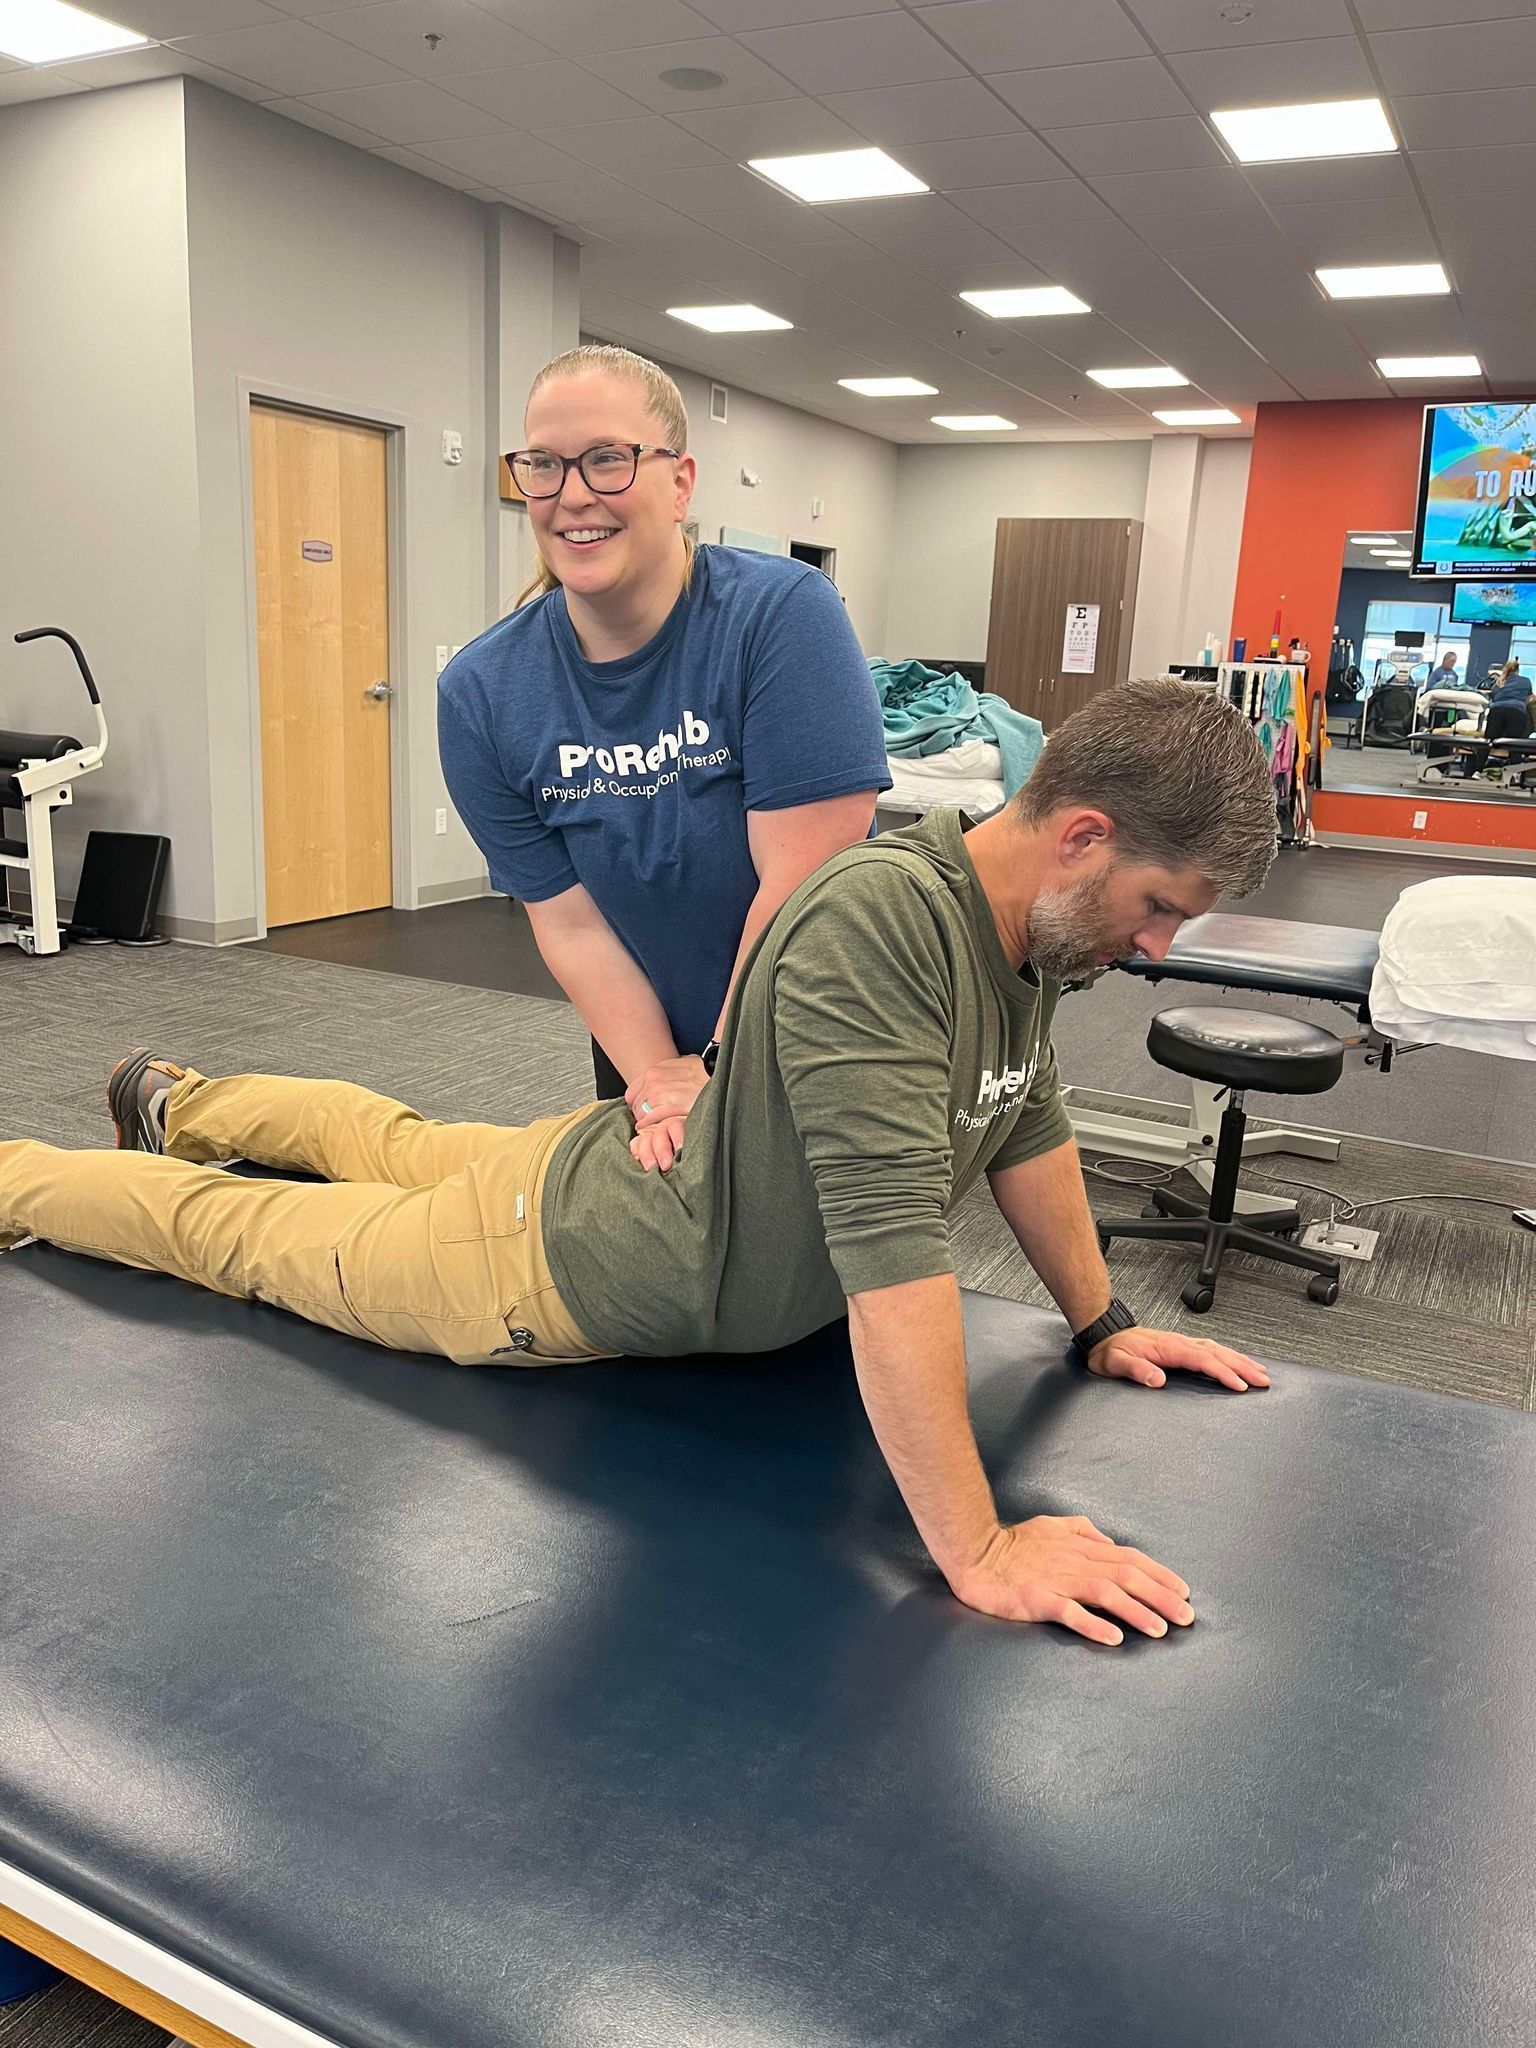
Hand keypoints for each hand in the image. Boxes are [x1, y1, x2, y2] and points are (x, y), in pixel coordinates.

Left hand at [625, 1055, 709, 1173]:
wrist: (719, 1075)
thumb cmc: (702, 1071)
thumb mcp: (681, 1063)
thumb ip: (667, 1071)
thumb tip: (663, 1076)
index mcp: (654, 1071)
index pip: (632, 1092)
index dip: (636, 1103)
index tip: (643, 1109)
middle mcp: (654, 1081)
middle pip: (636, 1104)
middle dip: (641, 1113)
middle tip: (650, 1121)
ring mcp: (661, 1093)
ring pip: (642, 1113)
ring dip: (646, 1121)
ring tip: (653, 1126)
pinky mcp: (672, 1106)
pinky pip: (651, 1119)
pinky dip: (649, 1126)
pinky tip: (653, 1129)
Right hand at [949, 1515, 1193, 1643]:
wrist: (974, 1552)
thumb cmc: (1012, 1542)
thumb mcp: (1051, 1525)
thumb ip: (1082, 1530)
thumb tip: (1108, 1541)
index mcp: (1080, 1547)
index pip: (1129, 1558)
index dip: (1159, 1574)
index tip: (1183, 1592)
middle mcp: (1074, 1562)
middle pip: (1126, 1576)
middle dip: (1160, 1597)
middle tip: (1187, 1617)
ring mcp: (1055, 1581)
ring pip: (1105, 1594)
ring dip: (1136, 1612)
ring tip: (1160, 1630)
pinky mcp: (1036, 1600)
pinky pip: (1068, 1613)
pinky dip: (1092, 1625)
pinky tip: (1113, 1639)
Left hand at [1087, 1325, 1268, 1392]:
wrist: (1104, 1335)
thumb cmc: (1110, 1351)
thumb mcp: (1116, 1363)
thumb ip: (1136, 1370)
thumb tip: (1157, 1380)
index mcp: (1167, 1347)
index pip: (1201, 1360)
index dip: (1222, 1372)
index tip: (1239, 1384)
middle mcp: (1179, 1342)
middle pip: (1217, 1353)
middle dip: (1242, 1366)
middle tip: (1263, 1380)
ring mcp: (1182, 1342)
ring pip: (1217, 1349)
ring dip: (1240, 1360)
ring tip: (1260, 1372)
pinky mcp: (1181, 1345)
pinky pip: (1211, 1349)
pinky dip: (1228, 1355)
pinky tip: (1238, 1362)